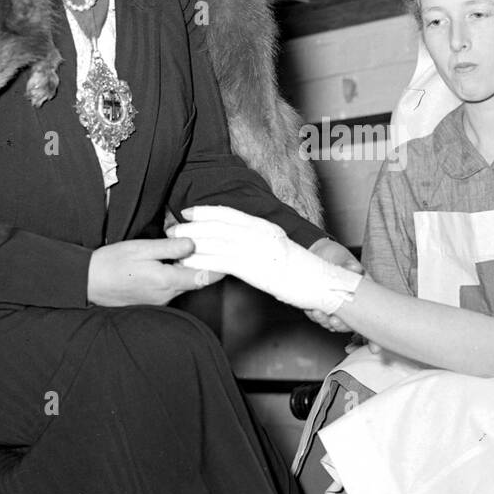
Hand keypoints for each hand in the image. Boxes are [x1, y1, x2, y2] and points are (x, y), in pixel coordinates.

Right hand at [87, 237, 222, 306]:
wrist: (88, 282)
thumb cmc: (112, 262)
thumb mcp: (142, 248)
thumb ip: (169, 247)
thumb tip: (193, 244)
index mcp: (166, 281)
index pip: (203, 277)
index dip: (218, 268)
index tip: (228, 257)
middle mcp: (166, 295)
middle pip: (196, 282)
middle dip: (206, 267)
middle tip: (215, 250)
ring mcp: (159, 301)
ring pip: (184, 285)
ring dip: (191, 271)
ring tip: (196, 253)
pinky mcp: (152, 301)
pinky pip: (172, 289)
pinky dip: (178, 277)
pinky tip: (174, 264)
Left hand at [170, 206, 362, 313]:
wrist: (319, 282)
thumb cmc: (302, 271)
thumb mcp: (279, 248)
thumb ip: (261, 242)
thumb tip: (244, 243)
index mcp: (265, 226)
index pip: (231, 213)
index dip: (207, 211)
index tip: (190, 211)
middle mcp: (259, 233)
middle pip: (218, 225)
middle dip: (193, 225)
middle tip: (173, 227)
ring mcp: (255, 249)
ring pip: (215, 241)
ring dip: (192, 241)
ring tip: (175, 243)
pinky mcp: (252, 267)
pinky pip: (219, 261)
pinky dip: (201, 260)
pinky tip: (188, 262)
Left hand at [305, 237, 361, 332]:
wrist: (317, 252)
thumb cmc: (336, 255)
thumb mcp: (344, 258)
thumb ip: (349, 265)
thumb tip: (354, 268)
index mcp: (360, 293)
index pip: (365, 313)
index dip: (363, 325)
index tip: (363, 334)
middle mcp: (348, 302)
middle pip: (348, 322)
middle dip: (340, 325)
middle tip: (334, 320)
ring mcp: (333, 305)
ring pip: (331, 321)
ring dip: (324, 321)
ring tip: (318, 313)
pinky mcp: (319, 305)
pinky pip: (317, 316)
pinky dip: (313, 315)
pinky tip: (311, 309)